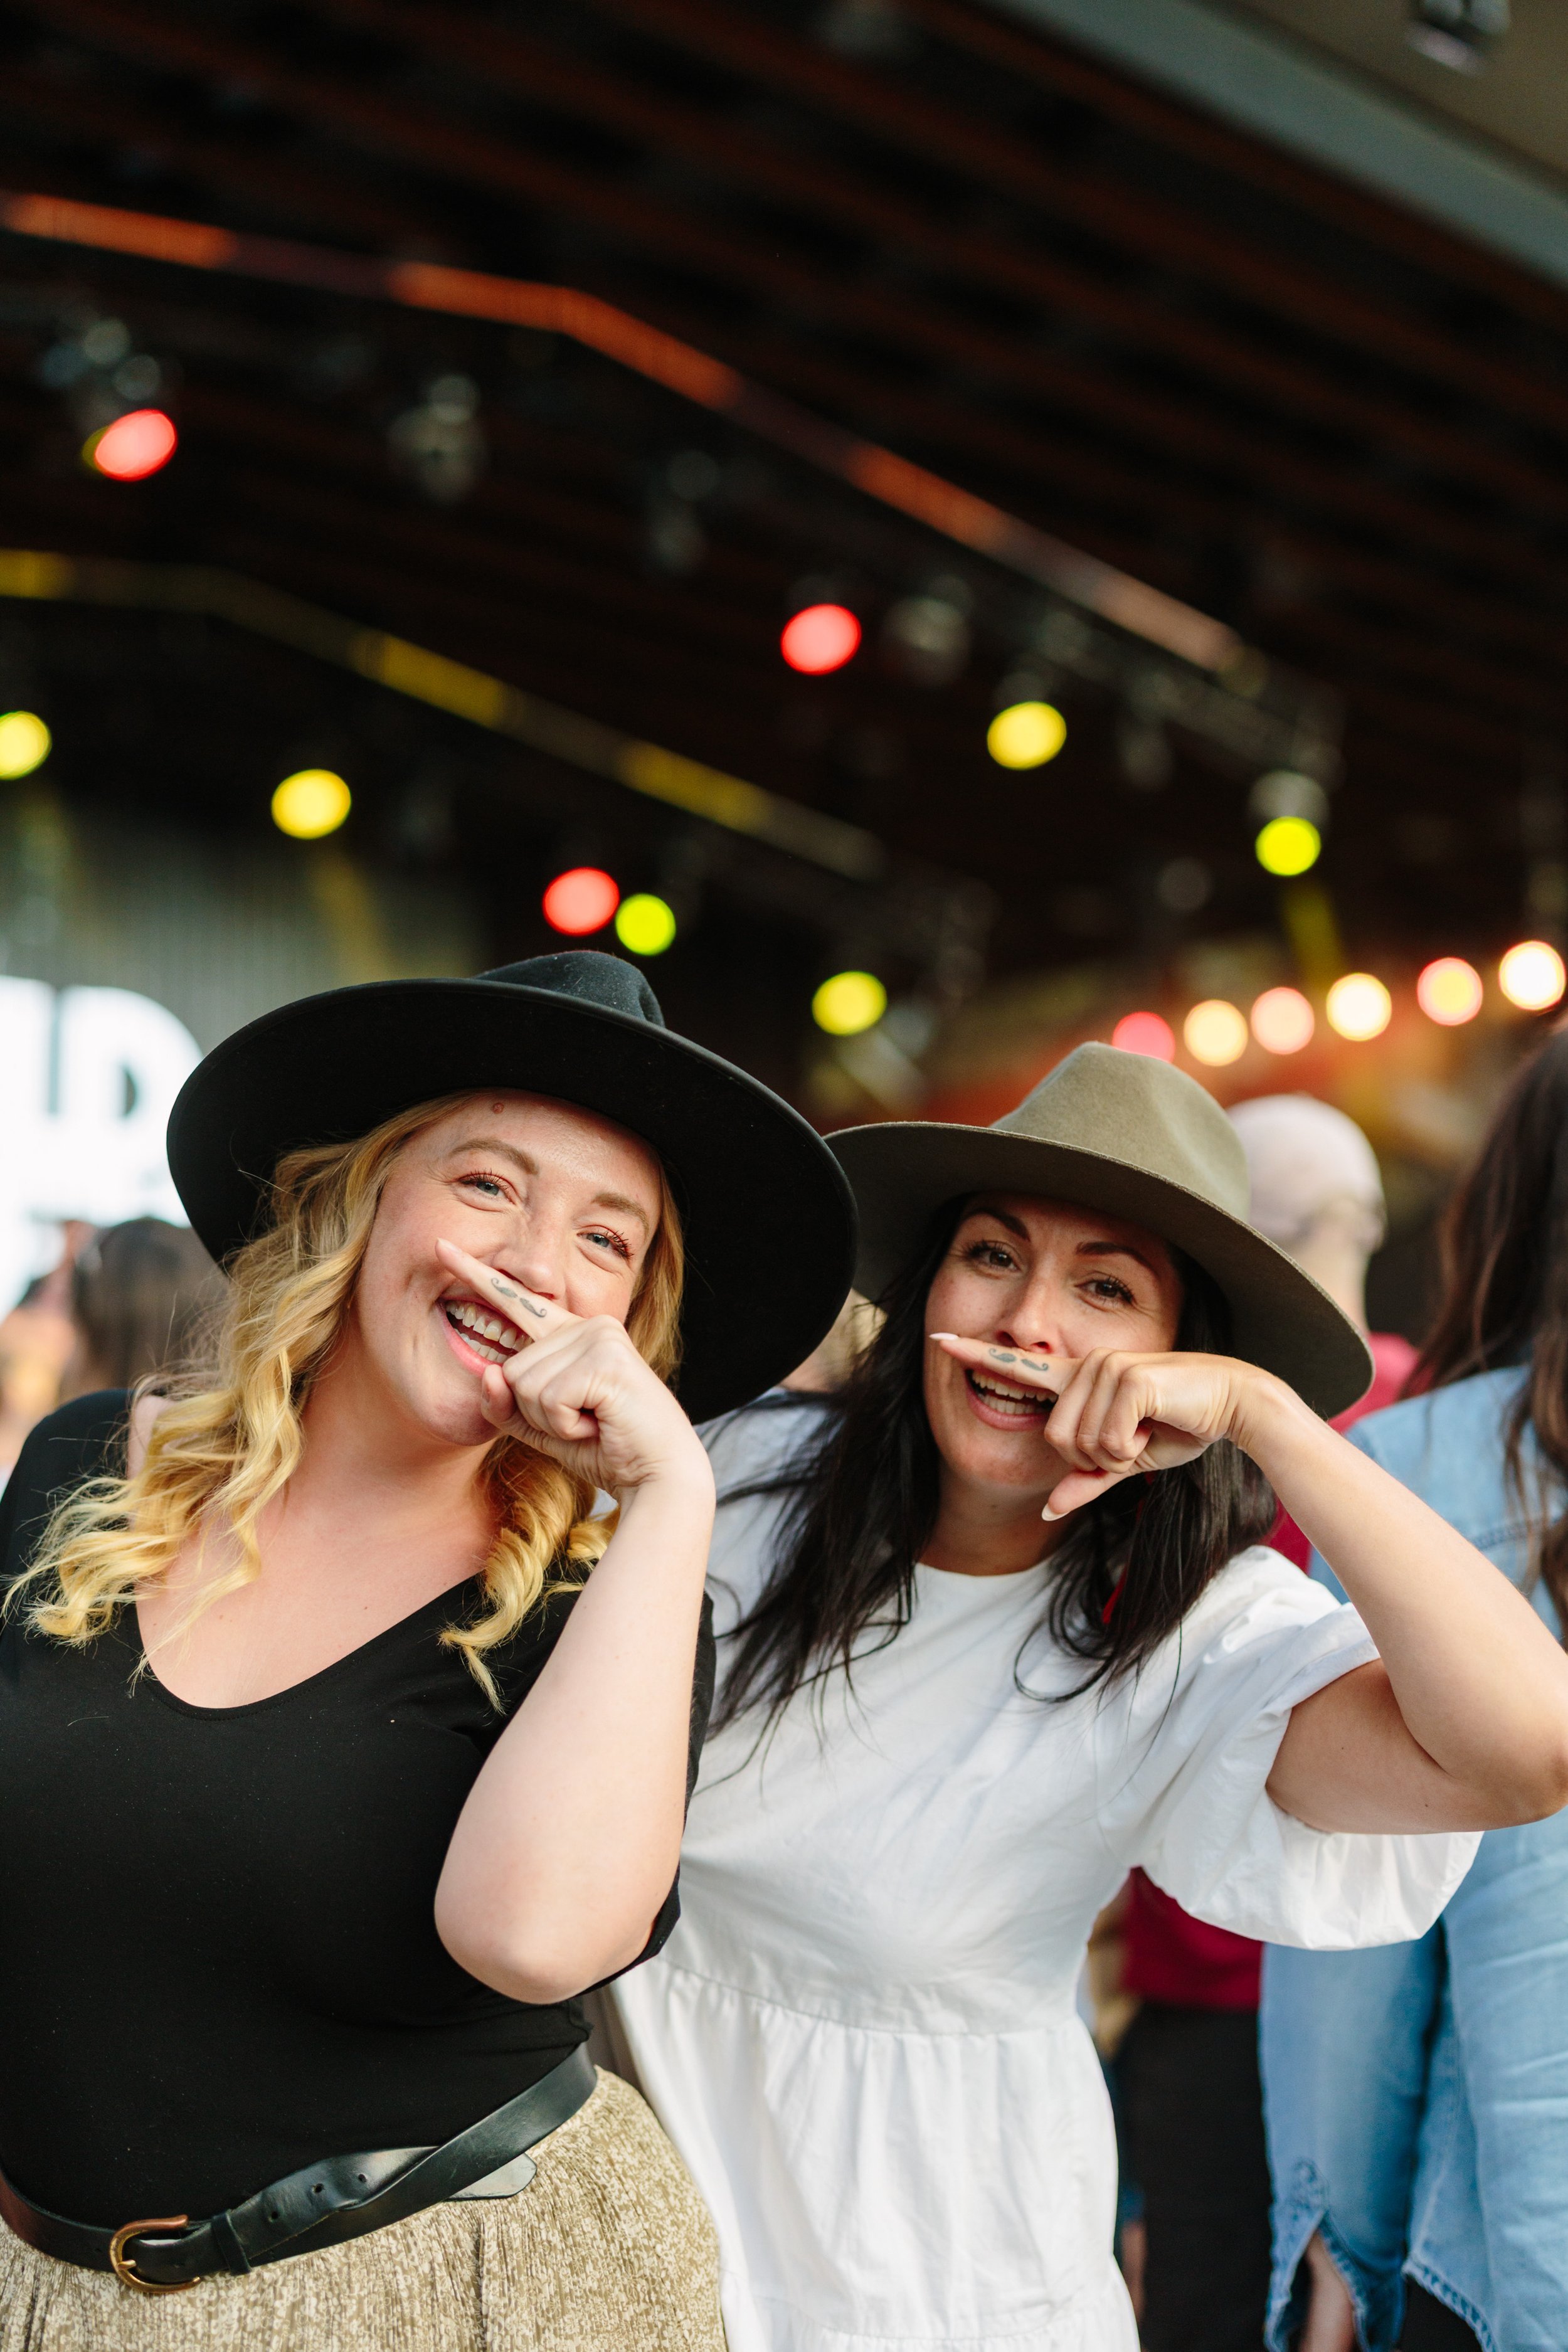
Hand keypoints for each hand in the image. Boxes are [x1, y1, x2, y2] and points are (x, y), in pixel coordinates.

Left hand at [436, 1239, 711, 1500]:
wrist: (658, 1475)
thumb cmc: (604, 1449)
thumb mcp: (540, 1427)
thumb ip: (505, 1403)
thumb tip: (488, 1372)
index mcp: (572, 1335)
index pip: (517, 1303)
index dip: (476, 1275)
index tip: (438, 1246)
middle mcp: (587, 1325)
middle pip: (513, 1369)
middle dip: (536, 1413)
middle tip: (584, 1422)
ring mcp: (598, 1337)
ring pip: (524, 1384)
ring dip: (552, 1421)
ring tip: (593, 1423)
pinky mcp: (606, 1359)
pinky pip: (547, 1399)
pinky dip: (565, 1426)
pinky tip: (599, 1425)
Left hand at [929, 1334, 1258, 1518]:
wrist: (1234, 1404)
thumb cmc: (1181, 1426)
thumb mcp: (1128, 1461)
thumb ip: (1087, 1480)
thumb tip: (1047, 1511)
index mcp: (1080, 1379)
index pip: (1019, 1365)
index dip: (976, 1353)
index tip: (938, 1338)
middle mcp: (1085, 1367)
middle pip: (1054, 1440)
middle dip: (1095, 1460)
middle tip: (1134, 1442)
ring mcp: (1104, 1367)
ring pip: (1079, 1445)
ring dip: (1118, 1456)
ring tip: (1148, 1429)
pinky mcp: (1126, 1377)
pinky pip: (1107, 1442)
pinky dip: (1134, 1451)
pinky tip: (1157, 1426)